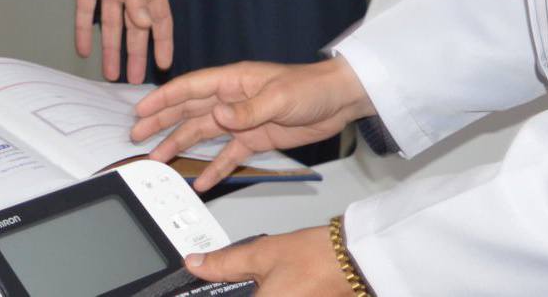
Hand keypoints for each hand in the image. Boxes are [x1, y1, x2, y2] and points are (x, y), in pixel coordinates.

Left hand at [67, 0, 172, 83]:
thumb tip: (145, 25)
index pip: (160, 19)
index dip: (163, 41)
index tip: (165, 65)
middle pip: (135, 28)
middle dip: (135, 54)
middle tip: (133, 80)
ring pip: (112, 25)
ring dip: (111, 49)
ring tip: (110, 74)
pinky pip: (87, 11)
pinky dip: (84, 30)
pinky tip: (83, 49)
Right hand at [131, 57, 372, 190]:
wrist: (338, 101)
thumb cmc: (310, 88)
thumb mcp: (278, 97)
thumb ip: (247, 110)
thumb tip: (218, 117)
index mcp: (234, 80)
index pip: (191, 88)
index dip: (164, 98)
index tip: (142, 110)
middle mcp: (233, 99)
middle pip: (189, 111)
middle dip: (162, 122)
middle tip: (137, 136)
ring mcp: (242, 119)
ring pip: (203, 134)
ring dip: (181, 146)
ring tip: (159, 160)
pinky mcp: (255, 138)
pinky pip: (229, 155)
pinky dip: (215, 168)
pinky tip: (202, 181)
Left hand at [184, 226, 348, 294]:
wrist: (355, 259)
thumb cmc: (316, 258)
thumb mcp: (262, 254)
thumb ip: (225, 263)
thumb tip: (196, 264)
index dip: (209, 293)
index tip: (193, 290)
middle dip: (237, 289)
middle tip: (228, 278)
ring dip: (254, 290)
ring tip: (257, 280)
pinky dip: (267, 293)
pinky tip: (268, 286)